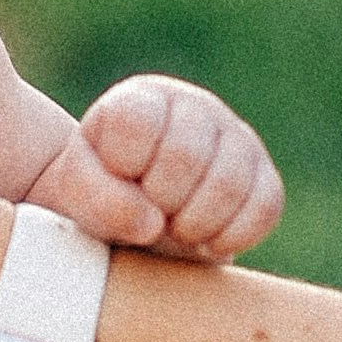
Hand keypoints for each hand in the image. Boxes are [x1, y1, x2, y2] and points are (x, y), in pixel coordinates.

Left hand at [32, 79, 282, 262]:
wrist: (138, 222)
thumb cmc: (99, 196)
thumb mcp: (75, 192)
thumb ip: (95, 197)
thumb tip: (152, 223)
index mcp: (141, 100)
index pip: (136, 122)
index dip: (124, 165)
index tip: (117, 179)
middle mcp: (194, 108)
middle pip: (186, 156)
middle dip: (159, 201)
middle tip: (147, 212)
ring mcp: (235, 139)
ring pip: (230, 182)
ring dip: (195, 224)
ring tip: (175, 229)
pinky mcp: (263, 175)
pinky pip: (266, 206)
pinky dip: (233, 235)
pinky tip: (206, 241)